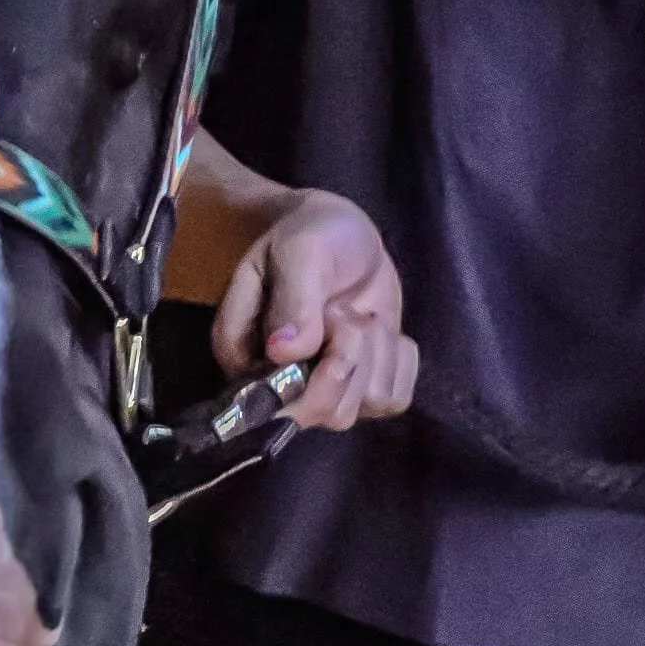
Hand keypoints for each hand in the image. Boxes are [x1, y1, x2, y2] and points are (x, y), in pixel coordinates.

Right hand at [210, 189, 418, 431]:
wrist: (342, 232)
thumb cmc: (311, 235)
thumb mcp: (300, 251)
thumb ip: (293, 299)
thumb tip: (284, 352)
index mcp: (245, 356)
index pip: (277, 405)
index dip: (317, 370)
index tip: (331, 316)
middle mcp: (279, 386)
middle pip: (327, 413)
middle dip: (352, 354)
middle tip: (345, 310)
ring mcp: (323, 391)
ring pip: (364, 406)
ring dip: (376, 351)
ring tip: (357, 312)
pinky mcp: (361, 389)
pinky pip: (394, 400)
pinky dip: (399, 361)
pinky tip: (382, 329)